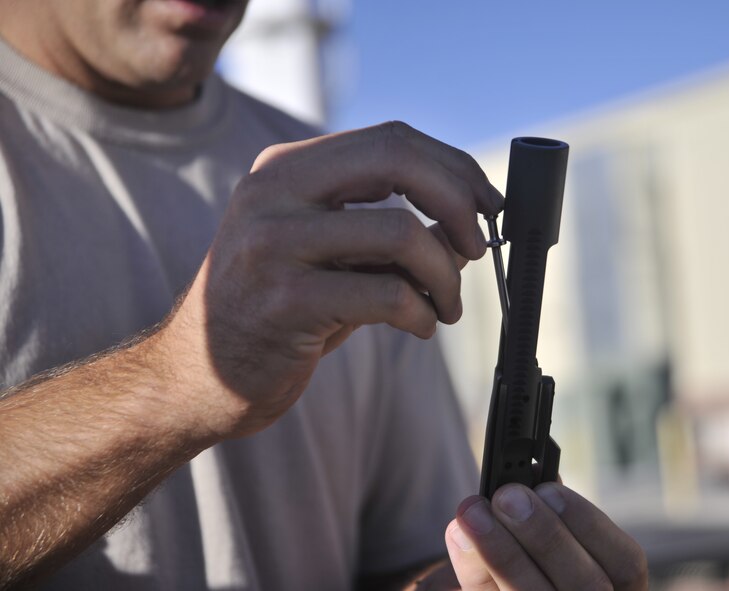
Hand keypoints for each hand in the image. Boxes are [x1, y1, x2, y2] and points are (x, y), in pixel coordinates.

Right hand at [151, 122, 502, 439]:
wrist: (195, 376)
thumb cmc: (274, 312)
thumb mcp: (322, 252)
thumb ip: (380, 226)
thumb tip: (466, 219)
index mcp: (285, 169)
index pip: (391, 140)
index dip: (454, 168)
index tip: (489, 204)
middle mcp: (273, 192)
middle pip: (397, 161)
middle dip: (459, 203)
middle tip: (477, 246)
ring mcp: (273, 244)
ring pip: (402, 232)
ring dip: (445, 275)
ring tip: (446, 305)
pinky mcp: (283, 302)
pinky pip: (388, 294)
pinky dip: (423, 313)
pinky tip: (422, 326)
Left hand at [444, 483, 646, 589]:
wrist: (504, 583)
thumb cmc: (537, 556)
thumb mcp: (552, 531)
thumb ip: (548, 508)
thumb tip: (536, 474)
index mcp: (618, 586)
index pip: (627, 563)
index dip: (590, 523)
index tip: (548, 488)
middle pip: (585, 585)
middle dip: (544, 535)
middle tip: (507, 496)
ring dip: (502, 553)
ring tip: (474, 513)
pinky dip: (475, 571)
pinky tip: (460, 538)